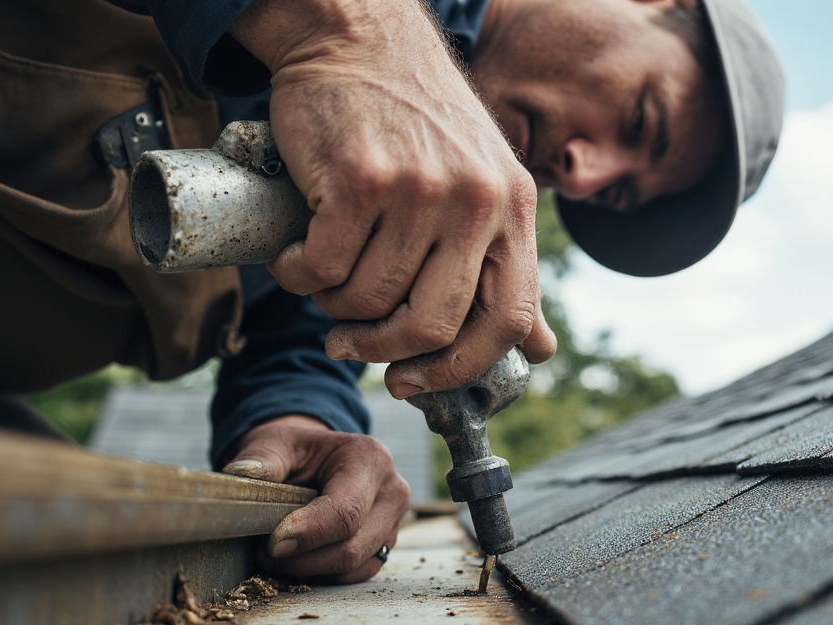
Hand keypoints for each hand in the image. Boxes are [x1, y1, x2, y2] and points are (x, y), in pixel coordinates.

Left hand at [222, 415, 409, 582]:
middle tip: (264, 553)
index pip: (345, 512)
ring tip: (277, 554)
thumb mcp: (273, 445)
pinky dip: (324, 574)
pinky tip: (299, 559)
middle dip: (303, 560)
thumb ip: (260, 461)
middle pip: (352, 547)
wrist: (313, 458)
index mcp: (370, 459)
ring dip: (311, 570)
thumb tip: (239, 474)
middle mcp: (391, 491)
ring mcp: (393, 521)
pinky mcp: (385, 543)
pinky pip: (357, 573)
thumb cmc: (294, 451)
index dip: (308, 535)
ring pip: (355, 566)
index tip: (272, 545)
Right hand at [229, 0, 556, 398]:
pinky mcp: (360, 179)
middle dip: (383, 350)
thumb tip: (537, 349)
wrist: (359, 35)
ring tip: (323, 279)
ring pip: (369, 299)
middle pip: (434, 324)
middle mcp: (476, 201)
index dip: (460, 369)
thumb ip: (507, 265)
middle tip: (350, 344)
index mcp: (514, 208)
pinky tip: (296, 255)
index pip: (509, 321)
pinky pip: (323, 267)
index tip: (415, 382)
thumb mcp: (485, 183)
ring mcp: (420, 190)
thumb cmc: (415, 118)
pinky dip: (299, 275)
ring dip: (333, 306)